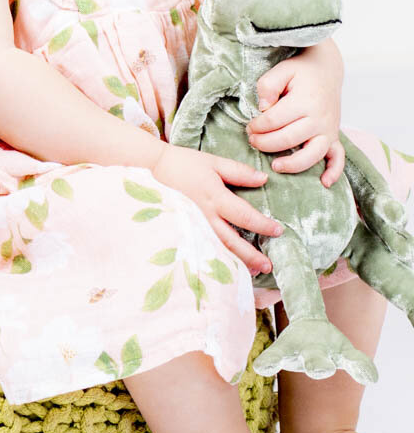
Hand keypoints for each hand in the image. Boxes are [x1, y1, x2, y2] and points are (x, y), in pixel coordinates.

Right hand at [150, 145, 284, 276]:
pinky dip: (219, 259)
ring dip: (237, 261)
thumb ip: (238, 172)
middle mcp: (204, 215)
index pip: (243, 215)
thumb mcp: (213, 162)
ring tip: (254, 271)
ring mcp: (193, 225)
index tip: (278, 231)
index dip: (262, 225)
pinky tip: (230, 267)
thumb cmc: (186, 164)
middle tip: (268, 266)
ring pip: (217, 248)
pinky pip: (205, 247)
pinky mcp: (186, 229)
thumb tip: (264, 179)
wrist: (154, 169)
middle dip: (250, 255)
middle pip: (231, 241)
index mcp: (214, 196)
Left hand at [248, 45, 344, 186]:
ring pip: (312, 154)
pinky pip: (338, 157)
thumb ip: (268, 85)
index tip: (249, 126)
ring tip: (275, 166)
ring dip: (293, 164)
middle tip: (252, 141)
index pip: (274, 121)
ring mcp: (328, 130)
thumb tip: (263, 107)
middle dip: (265, 143)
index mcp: (304, 101)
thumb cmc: (300, 72)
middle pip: (289, 139)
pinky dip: (334, 171)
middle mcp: (319, 118)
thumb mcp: (281, 70)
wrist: (326, 69)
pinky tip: (324, 183)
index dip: (257, 126)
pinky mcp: (334, 136)